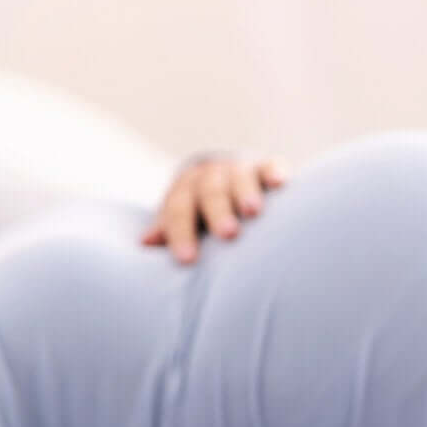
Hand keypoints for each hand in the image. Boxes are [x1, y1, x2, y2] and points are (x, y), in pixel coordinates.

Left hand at [142, 155, 287, 263]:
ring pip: (239, 178)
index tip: (188, 259)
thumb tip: (146, 242)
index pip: (178, 209)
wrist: (226, 173)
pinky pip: (270, 167)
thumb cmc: (203, 209)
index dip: (181, 232)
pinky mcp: (265, 168)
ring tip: (253, 211)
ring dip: (245, 193)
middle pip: (209, 192)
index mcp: (186, 189)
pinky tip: (280, 183)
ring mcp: (239, 170)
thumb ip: (169, 228)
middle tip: (228, 234)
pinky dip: (274, 173)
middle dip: (218, 212)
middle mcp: (211, 176)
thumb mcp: (185, 216)